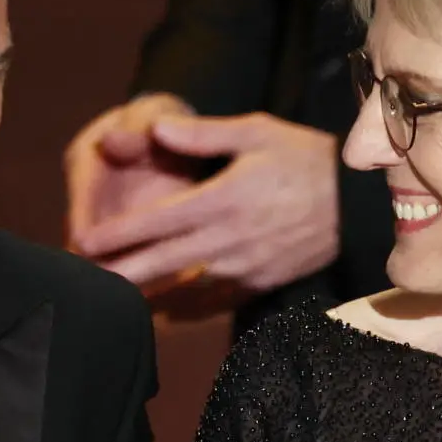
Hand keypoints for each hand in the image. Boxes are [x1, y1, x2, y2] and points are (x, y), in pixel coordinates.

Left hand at [71, 110, 340, 305]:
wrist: (358, 203)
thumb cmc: (305, 158)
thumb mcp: (256, 132)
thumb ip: (202, 134)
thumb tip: (155, 130)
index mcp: (220, 199)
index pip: (155, 221)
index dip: (116, 235)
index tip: (83, 243)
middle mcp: (227, 239)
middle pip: (161, 262)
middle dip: (120, 272)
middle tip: (84, 281)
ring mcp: (244, 266)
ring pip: (183, 285)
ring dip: (148, 290)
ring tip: (116, 296)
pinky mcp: (261, 282)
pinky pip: (215, 298)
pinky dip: (187, 306)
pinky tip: (165, 310)